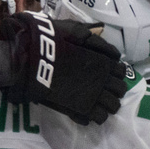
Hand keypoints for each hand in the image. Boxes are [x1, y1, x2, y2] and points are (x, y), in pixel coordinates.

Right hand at [0, 11, 128, 124]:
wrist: (29, 56)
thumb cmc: (50, 40)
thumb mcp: (74, 31)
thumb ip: (94, 41)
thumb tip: (113, 54)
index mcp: (100, 61)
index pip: (120, 71)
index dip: (118, 73)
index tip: (112, 73)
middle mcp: (99, 79)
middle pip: (119, 90)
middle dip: (116, 90)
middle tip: (107, 88)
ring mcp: (89, 95)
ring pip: (111, 106)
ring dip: (109, 104)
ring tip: (101, 103)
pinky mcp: (76, 107)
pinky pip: (95, 117)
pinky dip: (96, 116)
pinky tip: (91, 113)